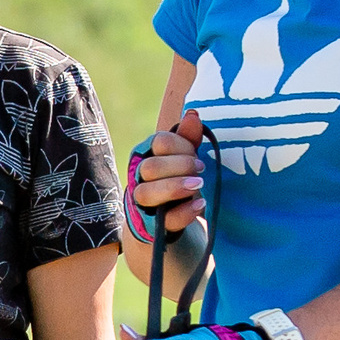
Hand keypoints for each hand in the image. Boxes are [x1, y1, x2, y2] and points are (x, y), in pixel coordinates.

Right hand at [122, 117, 208, 245]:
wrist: (167, 220)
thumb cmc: (177, 181)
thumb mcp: (184, 159)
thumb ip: (188, 138)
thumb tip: (193, 114)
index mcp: (146, 155)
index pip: (159, 142)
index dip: (181, 147)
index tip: (196, 155)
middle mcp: (138, 178)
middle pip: (151, 167)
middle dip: (180, 166)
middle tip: (200, 170)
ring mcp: (143, 203)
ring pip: (147, 193)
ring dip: (176, 187)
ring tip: (199, 185)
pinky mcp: (152, 226)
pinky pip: (165, 220)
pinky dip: (185, 211)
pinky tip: (200, 204)